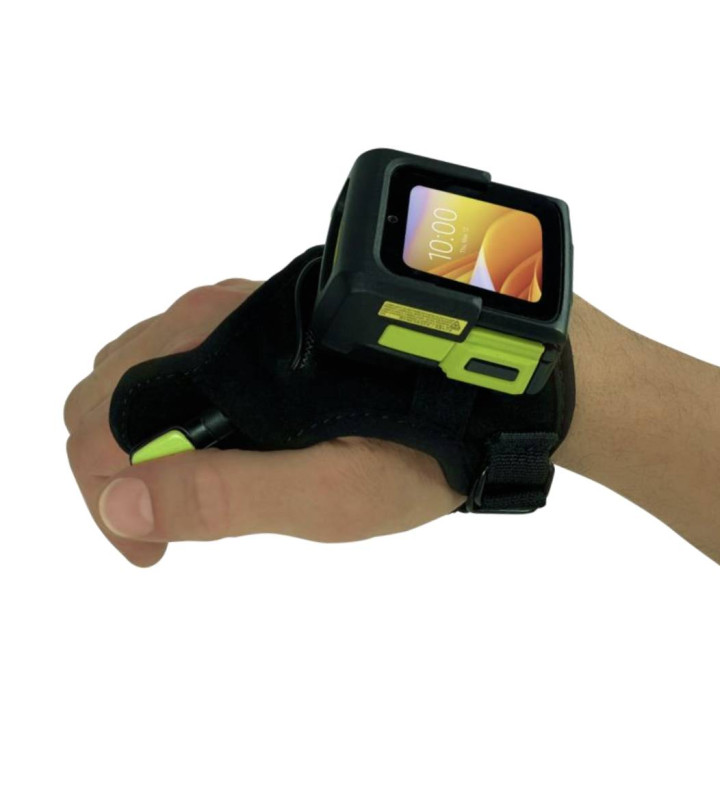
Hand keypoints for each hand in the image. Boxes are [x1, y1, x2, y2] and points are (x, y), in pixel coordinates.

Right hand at [64, 279, 463, 566]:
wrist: (471, 399)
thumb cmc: (408, 451)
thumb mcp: (321, 493)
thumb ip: (223, 496)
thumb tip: (121, 503)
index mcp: (219, 356)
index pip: (99, 422)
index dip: (104, 497)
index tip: (146, 552)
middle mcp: (210, 317)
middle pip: (104, 394)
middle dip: (112, 468)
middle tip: (162, 531)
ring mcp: (227, 311)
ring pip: (132, 376)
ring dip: (138, 440)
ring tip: (187, 495)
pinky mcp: (248, 319)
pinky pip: (172, 363)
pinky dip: (166, 412)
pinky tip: (209, 448)